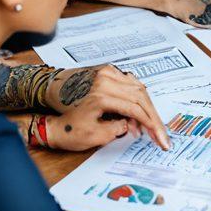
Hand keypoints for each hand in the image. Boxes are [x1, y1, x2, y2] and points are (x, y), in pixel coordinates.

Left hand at [42, 65, 169, 151]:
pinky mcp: (106, 71)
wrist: (49, 104)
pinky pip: (130, 82)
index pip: (135, 109)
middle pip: (140, 96)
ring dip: (146, 107)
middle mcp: (105, 80)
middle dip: (153, 117)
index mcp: (101, 96)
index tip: (160, 138)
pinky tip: (140, 110)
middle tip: (161, 134)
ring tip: (149, 126)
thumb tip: (133, 125)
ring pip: (138, 88)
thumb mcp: (92, 135)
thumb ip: (116, 129)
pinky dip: (138, 96)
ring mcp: (107, 73)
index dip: (151, 125)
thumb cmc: (66, 123)